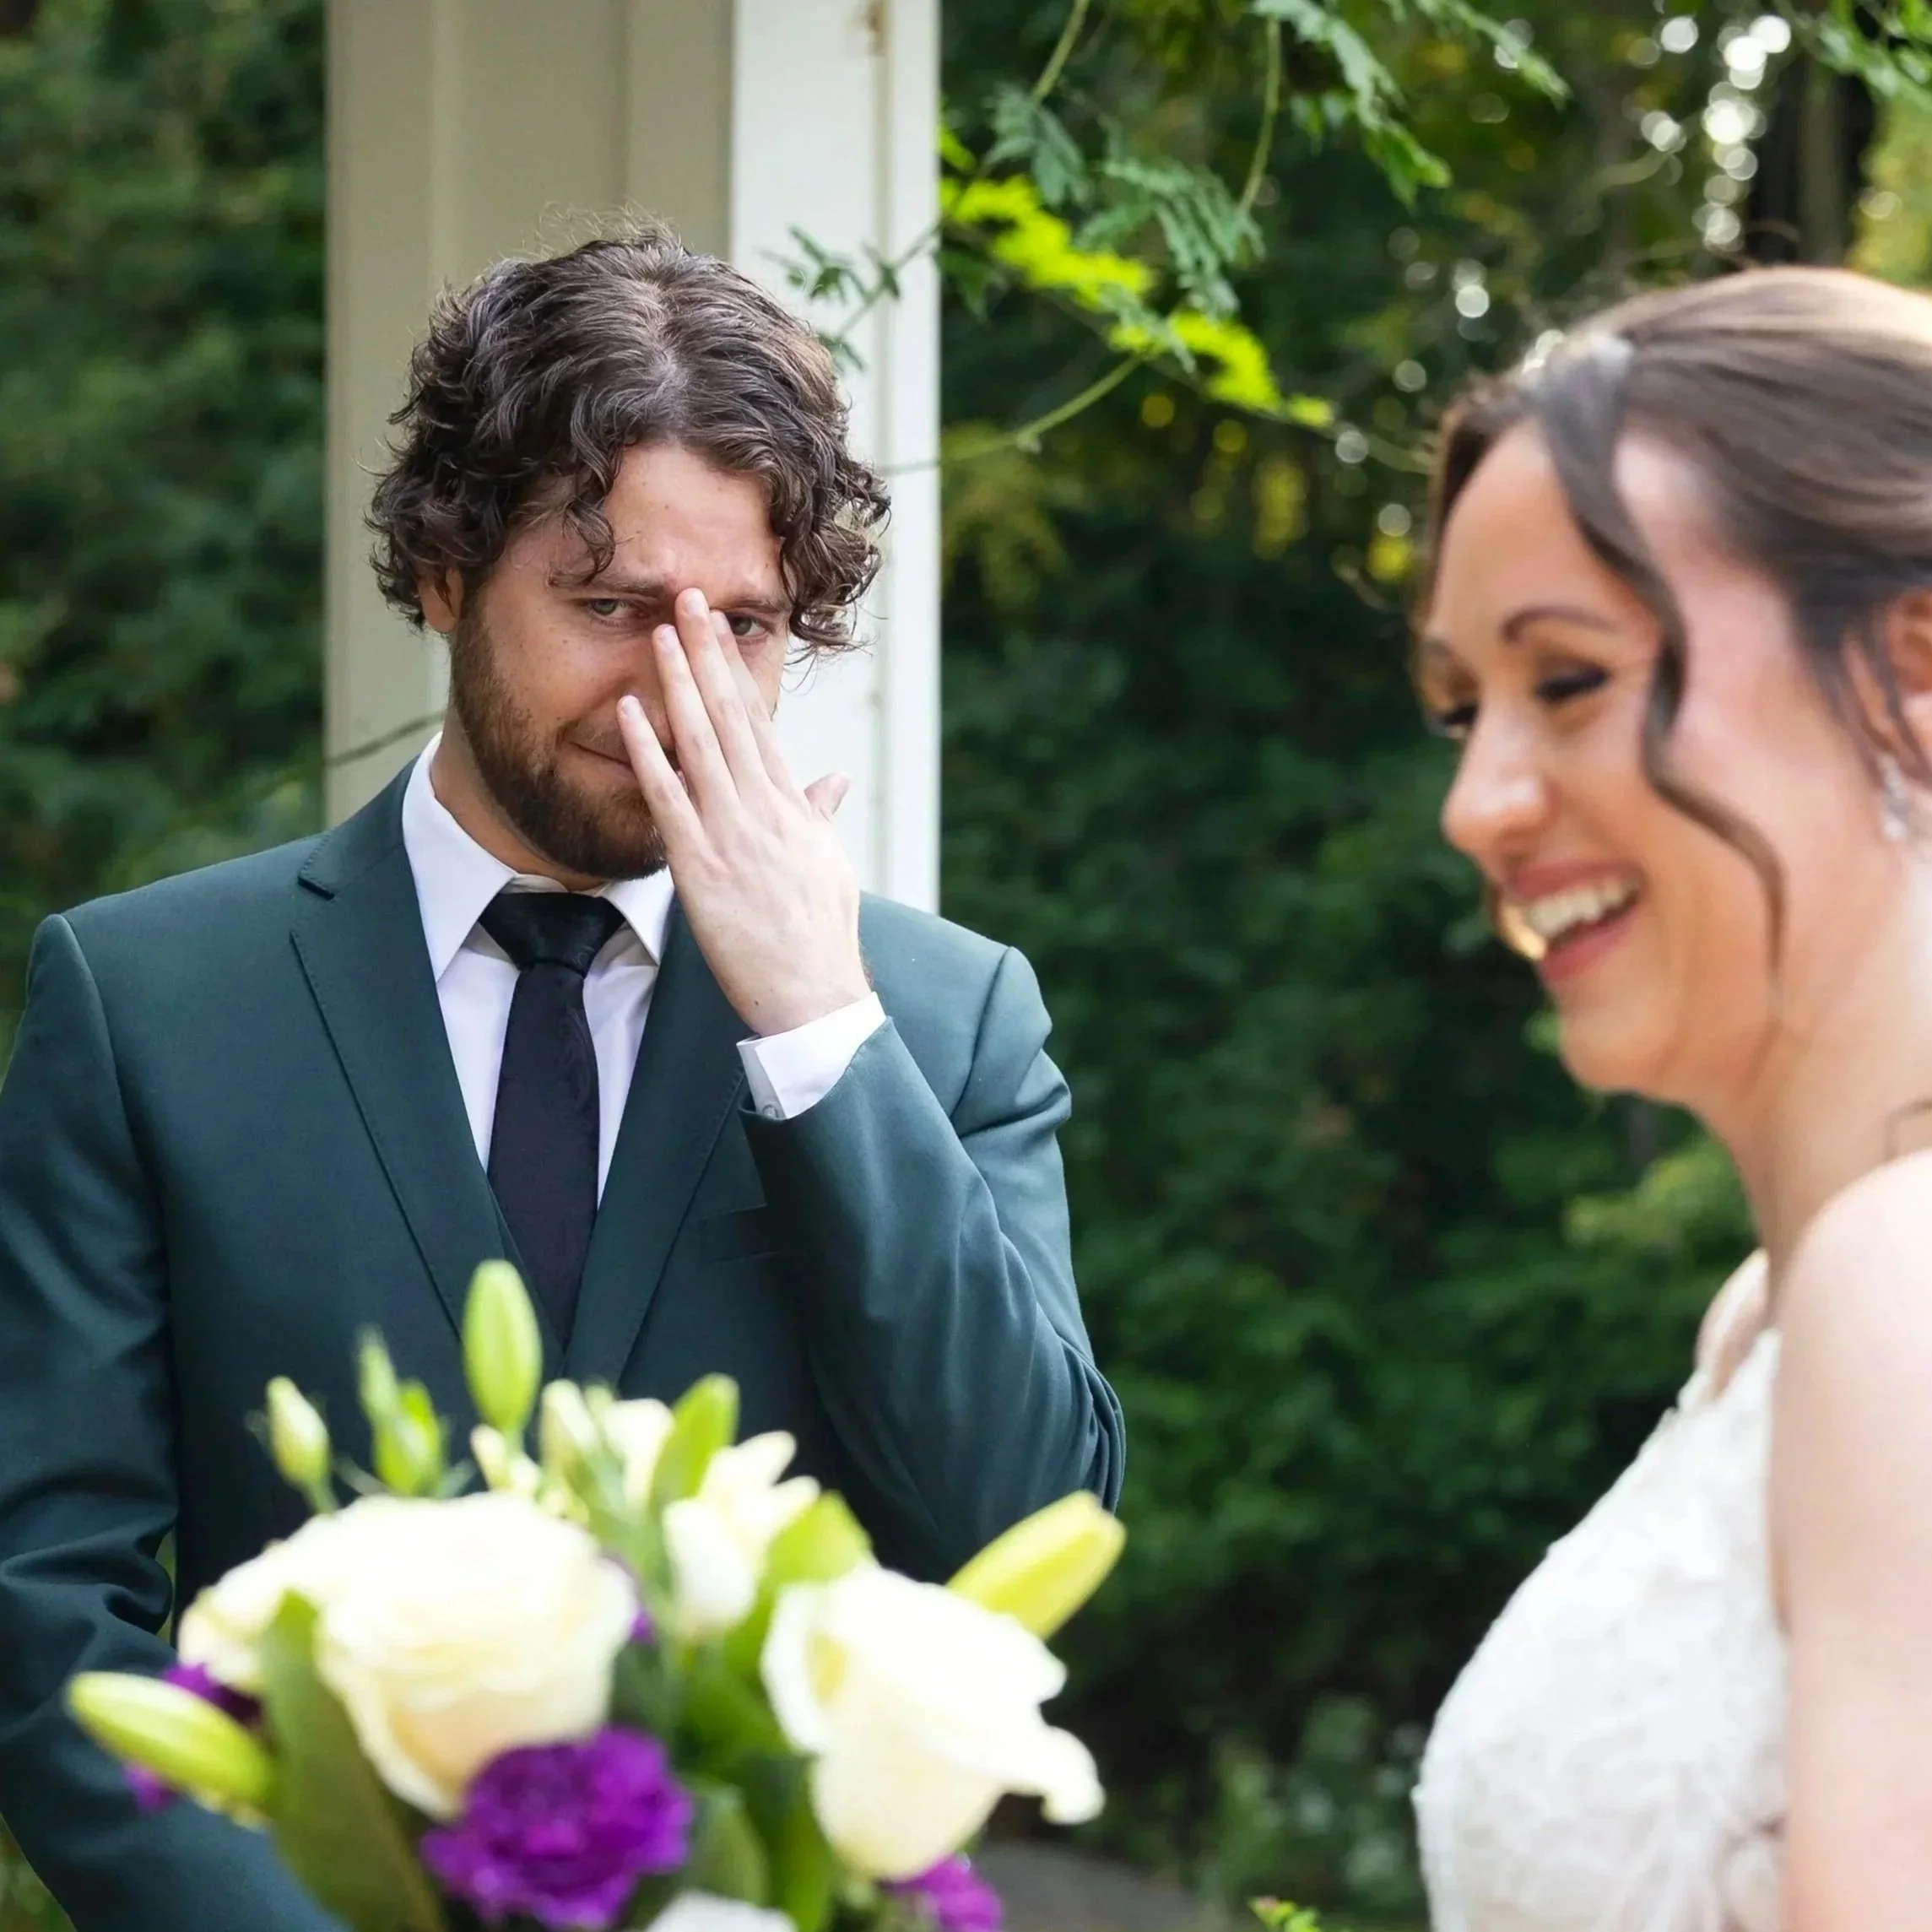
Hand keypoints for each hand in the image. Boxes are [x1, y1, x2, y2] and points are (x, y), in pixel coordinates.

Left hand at [616, 588, 869, 1035]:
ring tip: (661, 633)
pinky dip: (648, 753)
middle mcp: (766, 810)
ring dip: (679, 685)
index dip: (736, 670)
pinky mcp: (702, 867)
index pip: (761, 723)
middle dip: (709, 654)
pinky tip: (629, 713)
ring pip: (701, 744)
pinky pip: (669, 800)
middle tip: (687, 598)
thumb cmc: (822, 939)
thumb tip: (833, 780)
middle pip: (732, 717)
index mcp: (795, 807)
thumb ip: (821, 816)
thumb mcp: (830, 868)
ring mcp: (734, 835)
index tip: (719, 626)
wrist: (814, 996)